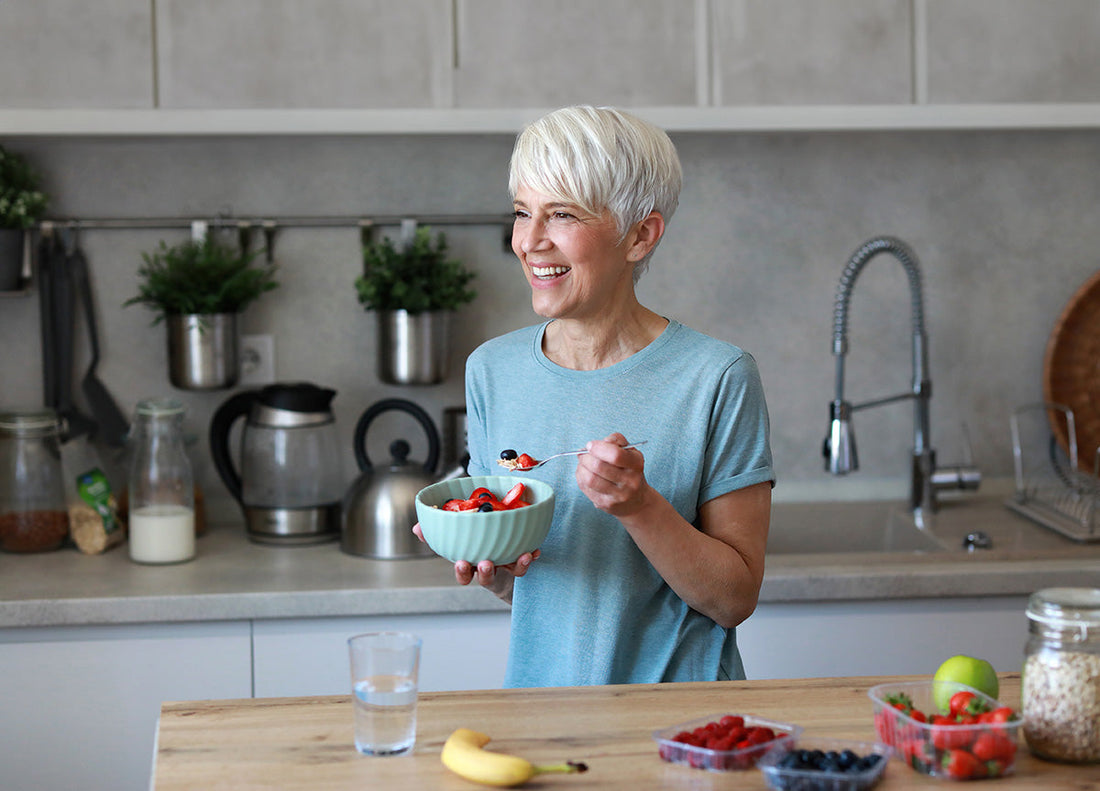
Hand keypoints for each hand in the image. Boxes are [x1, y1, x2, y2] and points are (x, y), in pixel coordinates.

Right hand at [413, 522, 538, 596]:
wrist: (499, 562)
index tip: (461, 563)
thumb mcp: (455, 540)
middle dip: (484, 572)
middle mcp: (488, 568)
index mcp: (471, 563)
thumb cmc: (474, 547)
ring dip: (517, 565)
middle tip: (485, 563)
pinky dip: (532, 556)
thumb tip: (417, 527)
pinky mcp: (520, 564)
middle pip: (485, 577)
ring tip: (522, 556)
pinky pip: (527, 563)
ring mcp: (505, 568)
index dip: (461, 571)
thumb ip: (436, 533)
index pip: (462, 572)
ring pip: (511, 571)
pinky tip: (535, 550)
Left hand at [576, 432, 649, 517]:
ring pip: (590, 479)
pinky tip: (585, 474)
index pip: (615, 455)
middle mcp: (630, 481)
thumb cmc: (629, 470)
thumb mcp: (629, 452)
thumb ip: (616, 440)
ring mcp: (618, 495)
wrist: (636, 501)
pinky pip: (586, 488)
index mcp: (636, 464)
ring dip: (581, 468)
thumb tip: (593, 445)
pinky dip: (581, 478)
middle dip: (585, 457)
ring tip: (583, 464)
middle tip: (583, 455)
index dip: (598, 448)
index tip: (590, 445)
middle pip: (598, 466)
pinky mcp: (606, 504)